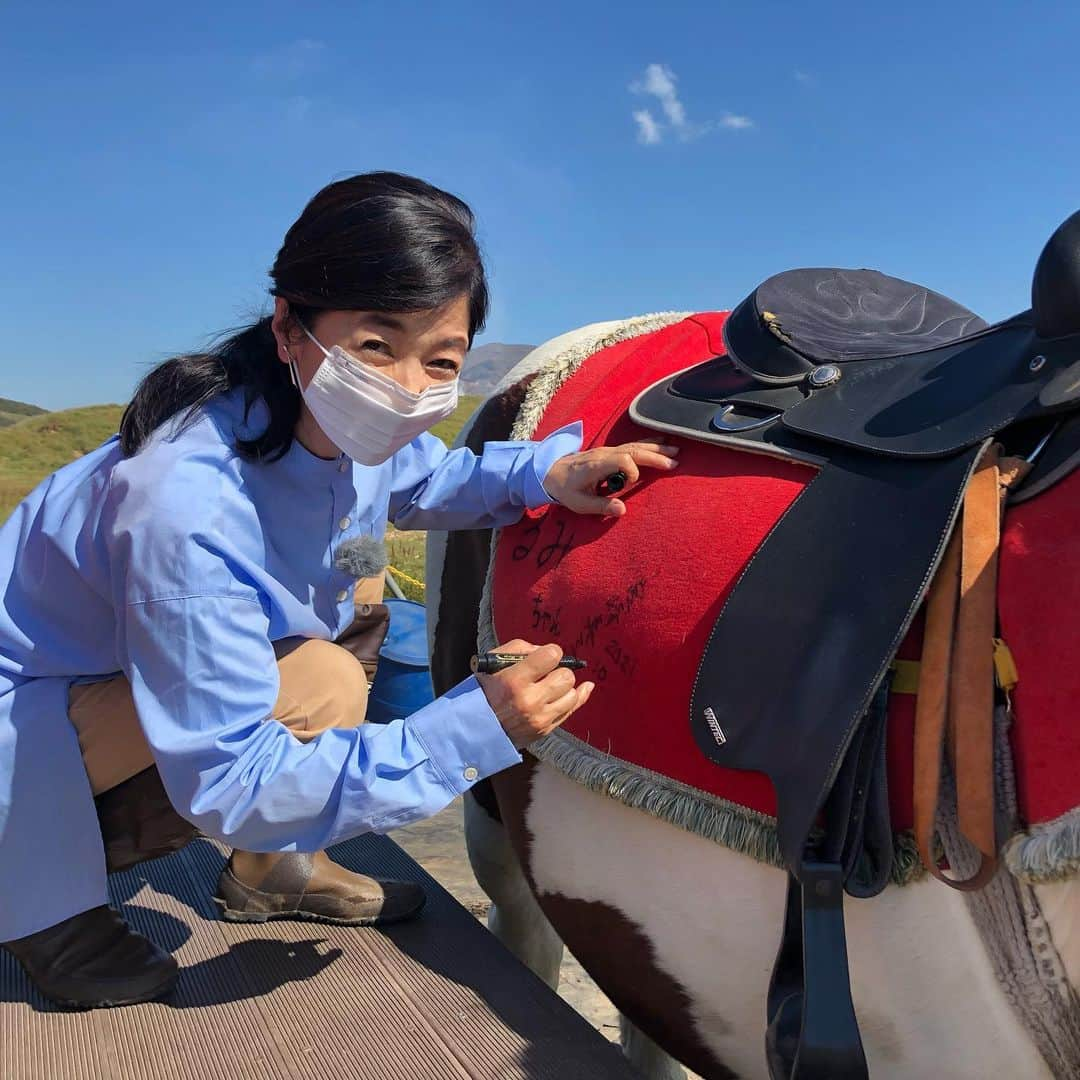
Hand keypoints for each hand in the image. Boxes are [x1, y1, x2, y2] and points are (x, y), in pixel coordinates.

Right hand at [476, 639, 594, 748]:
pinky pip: (572, 710)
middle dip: (559, 670)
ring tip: (551, 686)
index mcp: (514, 680)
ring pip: (572, 694)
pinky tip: (583, 688)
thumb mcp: (494, 662)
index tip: (546, 656)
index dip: (551, 653)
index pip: (551, 656)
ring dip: (564, 686)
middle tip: (547, 674)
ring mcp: (539, 718)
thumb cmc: (485, 689)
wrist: (476, 728)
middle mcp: (530, 700)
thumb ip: (521, 649)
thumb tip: (548, 651)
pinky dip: (578, 696)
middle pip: (566, 676)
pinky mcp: (545, 729)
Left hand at [542, 441, 678, 517]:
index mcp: (596, 464)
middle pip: (633, 449)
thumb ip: (601, 506)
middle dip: (655, 454)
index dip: (631, 472)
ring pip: (634, 445)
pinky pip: (631, 445)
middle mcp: (604, 453)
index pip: (622, 460)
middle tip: (675, 460)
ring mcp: (607, 450)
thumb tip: (623, 509)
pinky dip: (647, 444)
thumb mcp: (579, 503)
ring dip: (655, 448)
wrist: (549, 471)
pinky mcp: (609, 451)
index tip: (628, 485)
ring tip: (675, 450)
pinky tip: (659, 443)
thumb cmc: (564, 489)